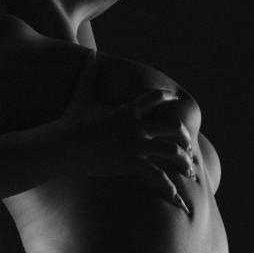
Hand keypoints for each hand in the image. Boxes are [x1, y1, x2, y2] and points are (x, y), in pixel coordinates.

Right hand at [59, 50, 195, 211]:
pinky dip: (170, 188)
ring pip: (170, 152)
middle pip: (172, 129)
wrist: (62, 147)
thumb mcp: (81, 95)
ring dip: (183, 162)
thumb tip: (90, 54)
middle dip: (183, 137)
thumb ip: (89, 74)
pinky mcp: (131, 164)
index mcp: (128, 110)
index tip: (174, 99)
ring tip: (190, 171)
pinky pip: (157, 176)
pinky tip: (178, 198)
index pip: (155, 99)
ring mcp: (135, 146)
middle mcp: (136, 127)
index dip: (166, 98)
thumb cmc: (70, 122)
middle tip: (188, 146)